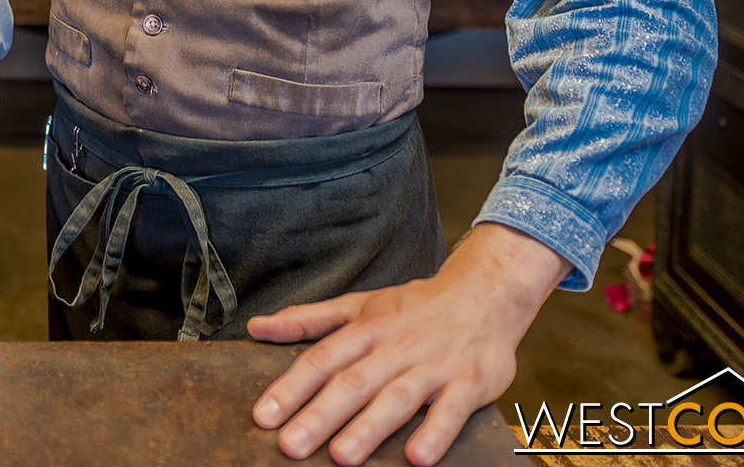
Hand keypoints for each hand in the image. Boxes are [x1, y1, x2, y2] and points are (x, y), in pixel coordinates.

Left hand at [247, 224, 566, 466]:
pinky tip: (417, 457)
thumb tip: (257, 327)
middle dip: (320, 415)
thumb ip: (308, 319)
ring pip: (396, 397)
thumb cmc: (414, 307)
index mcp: (365, 329)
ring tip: (342, 456)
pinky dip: (435, 433)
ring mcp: (432, 366)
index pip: (321, 359)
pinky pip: (451, 411)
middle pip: (353, 382)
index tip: (263, 415)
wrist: (485, 293)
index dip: (291, 387)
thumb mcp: (358, 305)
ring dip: (369, 427)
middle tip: (291, 445)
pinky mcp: (468, 384)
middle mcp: (395, 347)